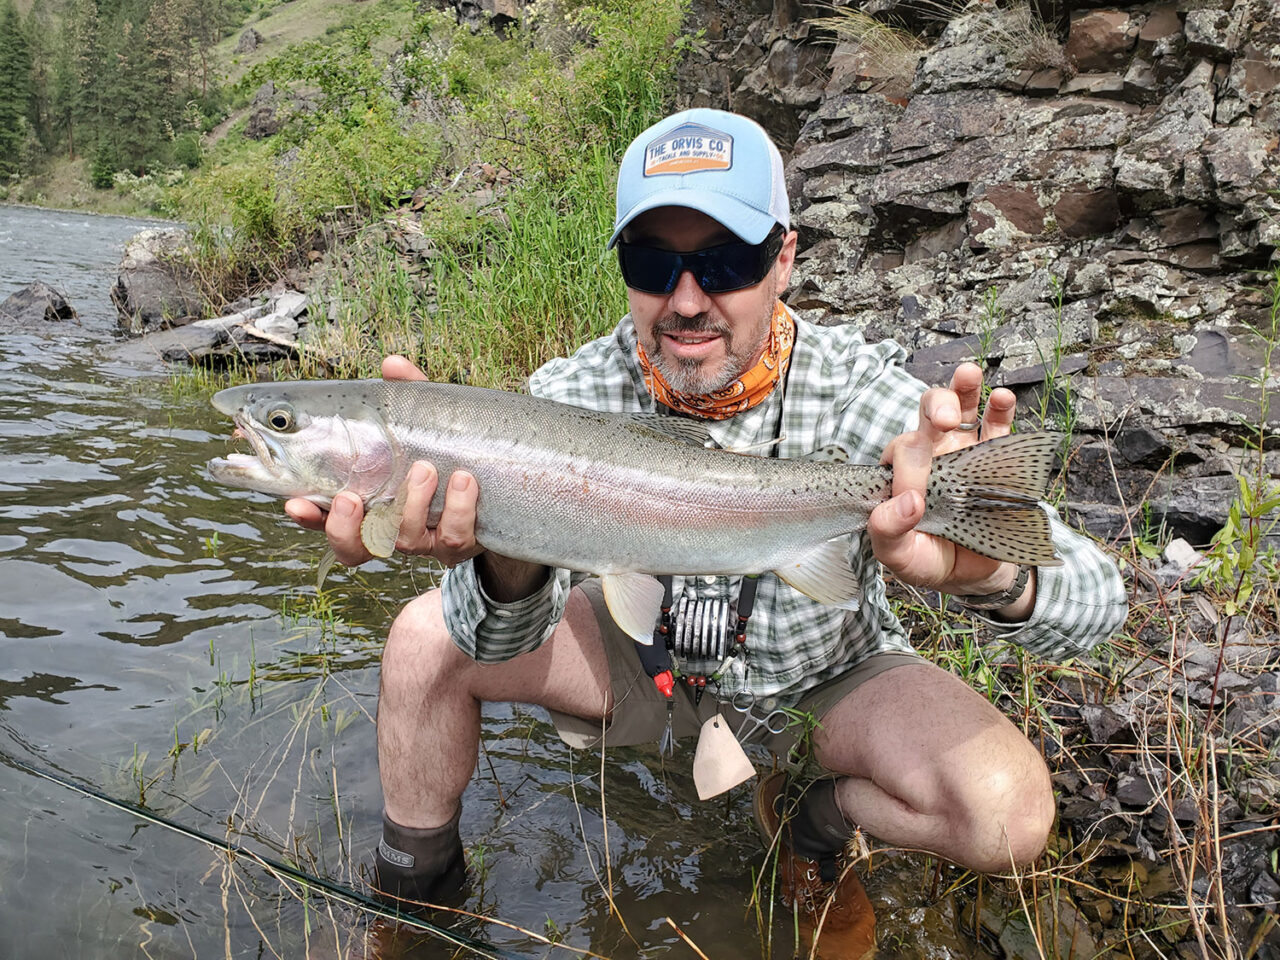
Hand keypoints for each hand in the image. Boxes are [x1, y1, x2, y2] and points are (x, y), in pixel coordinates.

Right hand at [283, 355, 483, 567]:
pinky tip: (463, 481)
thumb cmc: (451, 453)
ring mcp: (425, 539)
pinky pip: (453, 537)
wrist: (508, 488)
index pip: (328, 518)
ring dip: (410, 505)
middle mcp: (392, 527)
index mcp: (373, 501)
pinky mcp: (459, 544)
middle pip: (355, 548)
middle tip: (350, 498)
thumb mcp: (429, 422)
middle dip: (345, 527)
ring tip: (424, 470)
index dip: (310, 517)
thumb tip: (392, 364)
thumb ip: (409, 397)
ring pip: (404, 540)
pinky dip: (458, 508)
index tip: (295, 504)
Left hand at [868, 362, 1029, 606]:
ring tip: (968, 376)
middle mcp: (930, 454)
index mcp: (900, 473)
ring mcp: (964, 452)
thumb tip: (905, 503)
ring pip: (960, 407)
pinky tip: (1003, 397)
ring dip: (963, 389)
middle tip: (943, 420)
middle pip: (926, 414)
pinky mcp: (996, 460)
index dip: (908, 470)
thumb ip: (888, 532)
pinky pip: (999, 427)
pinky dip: (1001, 408)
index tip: (917, 501)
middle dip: (934, 408)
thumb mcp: (900, 556)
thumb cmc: (929, 560)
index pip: (901, 454)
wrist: (975, 576)